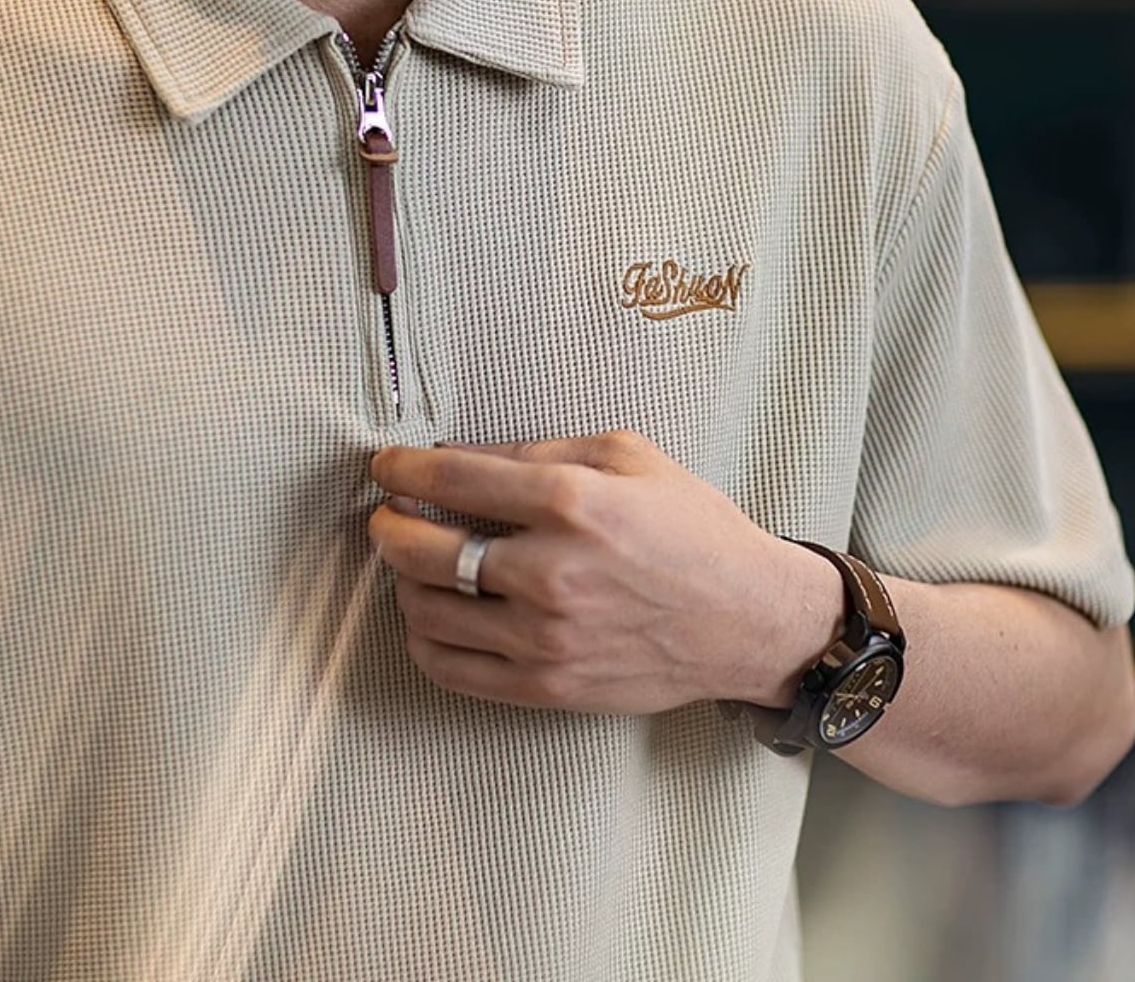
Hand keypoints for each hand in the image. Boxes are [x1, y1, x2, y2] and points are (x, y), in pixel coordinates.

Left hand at [368, 430, 842, 715]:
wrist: (748, 619)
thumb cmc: (693, 530)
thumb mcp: (628, 455)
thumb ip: (539, 448)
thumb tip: (461, 454)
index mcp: (571, 501)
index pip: (450, 478)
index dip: (401, 467)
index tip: (386, 465)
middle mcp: (550, 570)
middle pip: (419, 548)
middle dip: (387, 524)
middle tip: (388, 515)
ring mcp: (546, 637)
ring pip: (424, 611)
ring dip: (402, 581)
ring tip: (416, 564)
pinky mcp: (548, 686)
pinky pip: (450, 670)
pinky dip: (423, 640)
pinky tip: (431, 617)